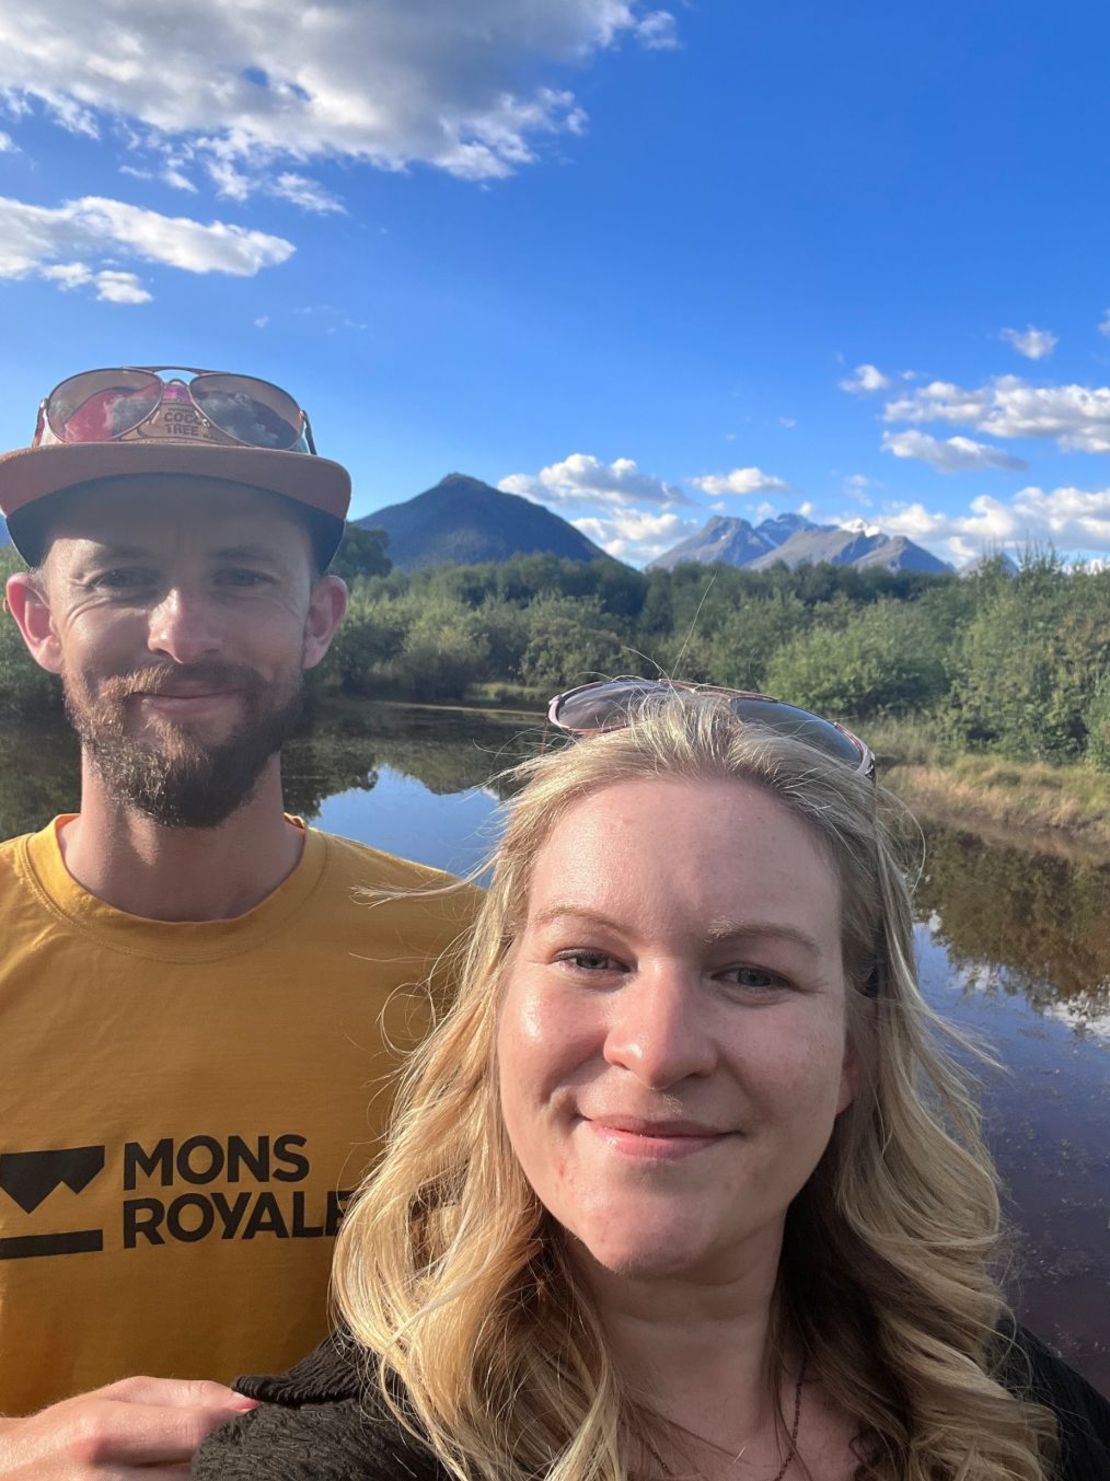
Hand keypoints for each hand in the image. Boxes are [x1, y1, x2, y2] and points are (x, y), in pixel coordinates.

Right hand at [0, 1375, 257, 1477]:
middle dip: (220, 1457)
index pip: (196, 1433)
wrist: (6, 1476)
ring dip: (201, 1476)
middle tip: (227, 1445)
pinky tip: (170, 1478)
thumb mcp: (117, 1397)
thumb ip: (184, 1397)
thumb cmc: (63, 1434)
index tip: (259, 1419)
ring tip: (186, 1462)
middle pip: (196, 1472)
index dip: (235, 1426)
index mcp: (102, 1434)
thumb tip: (245, 1402)